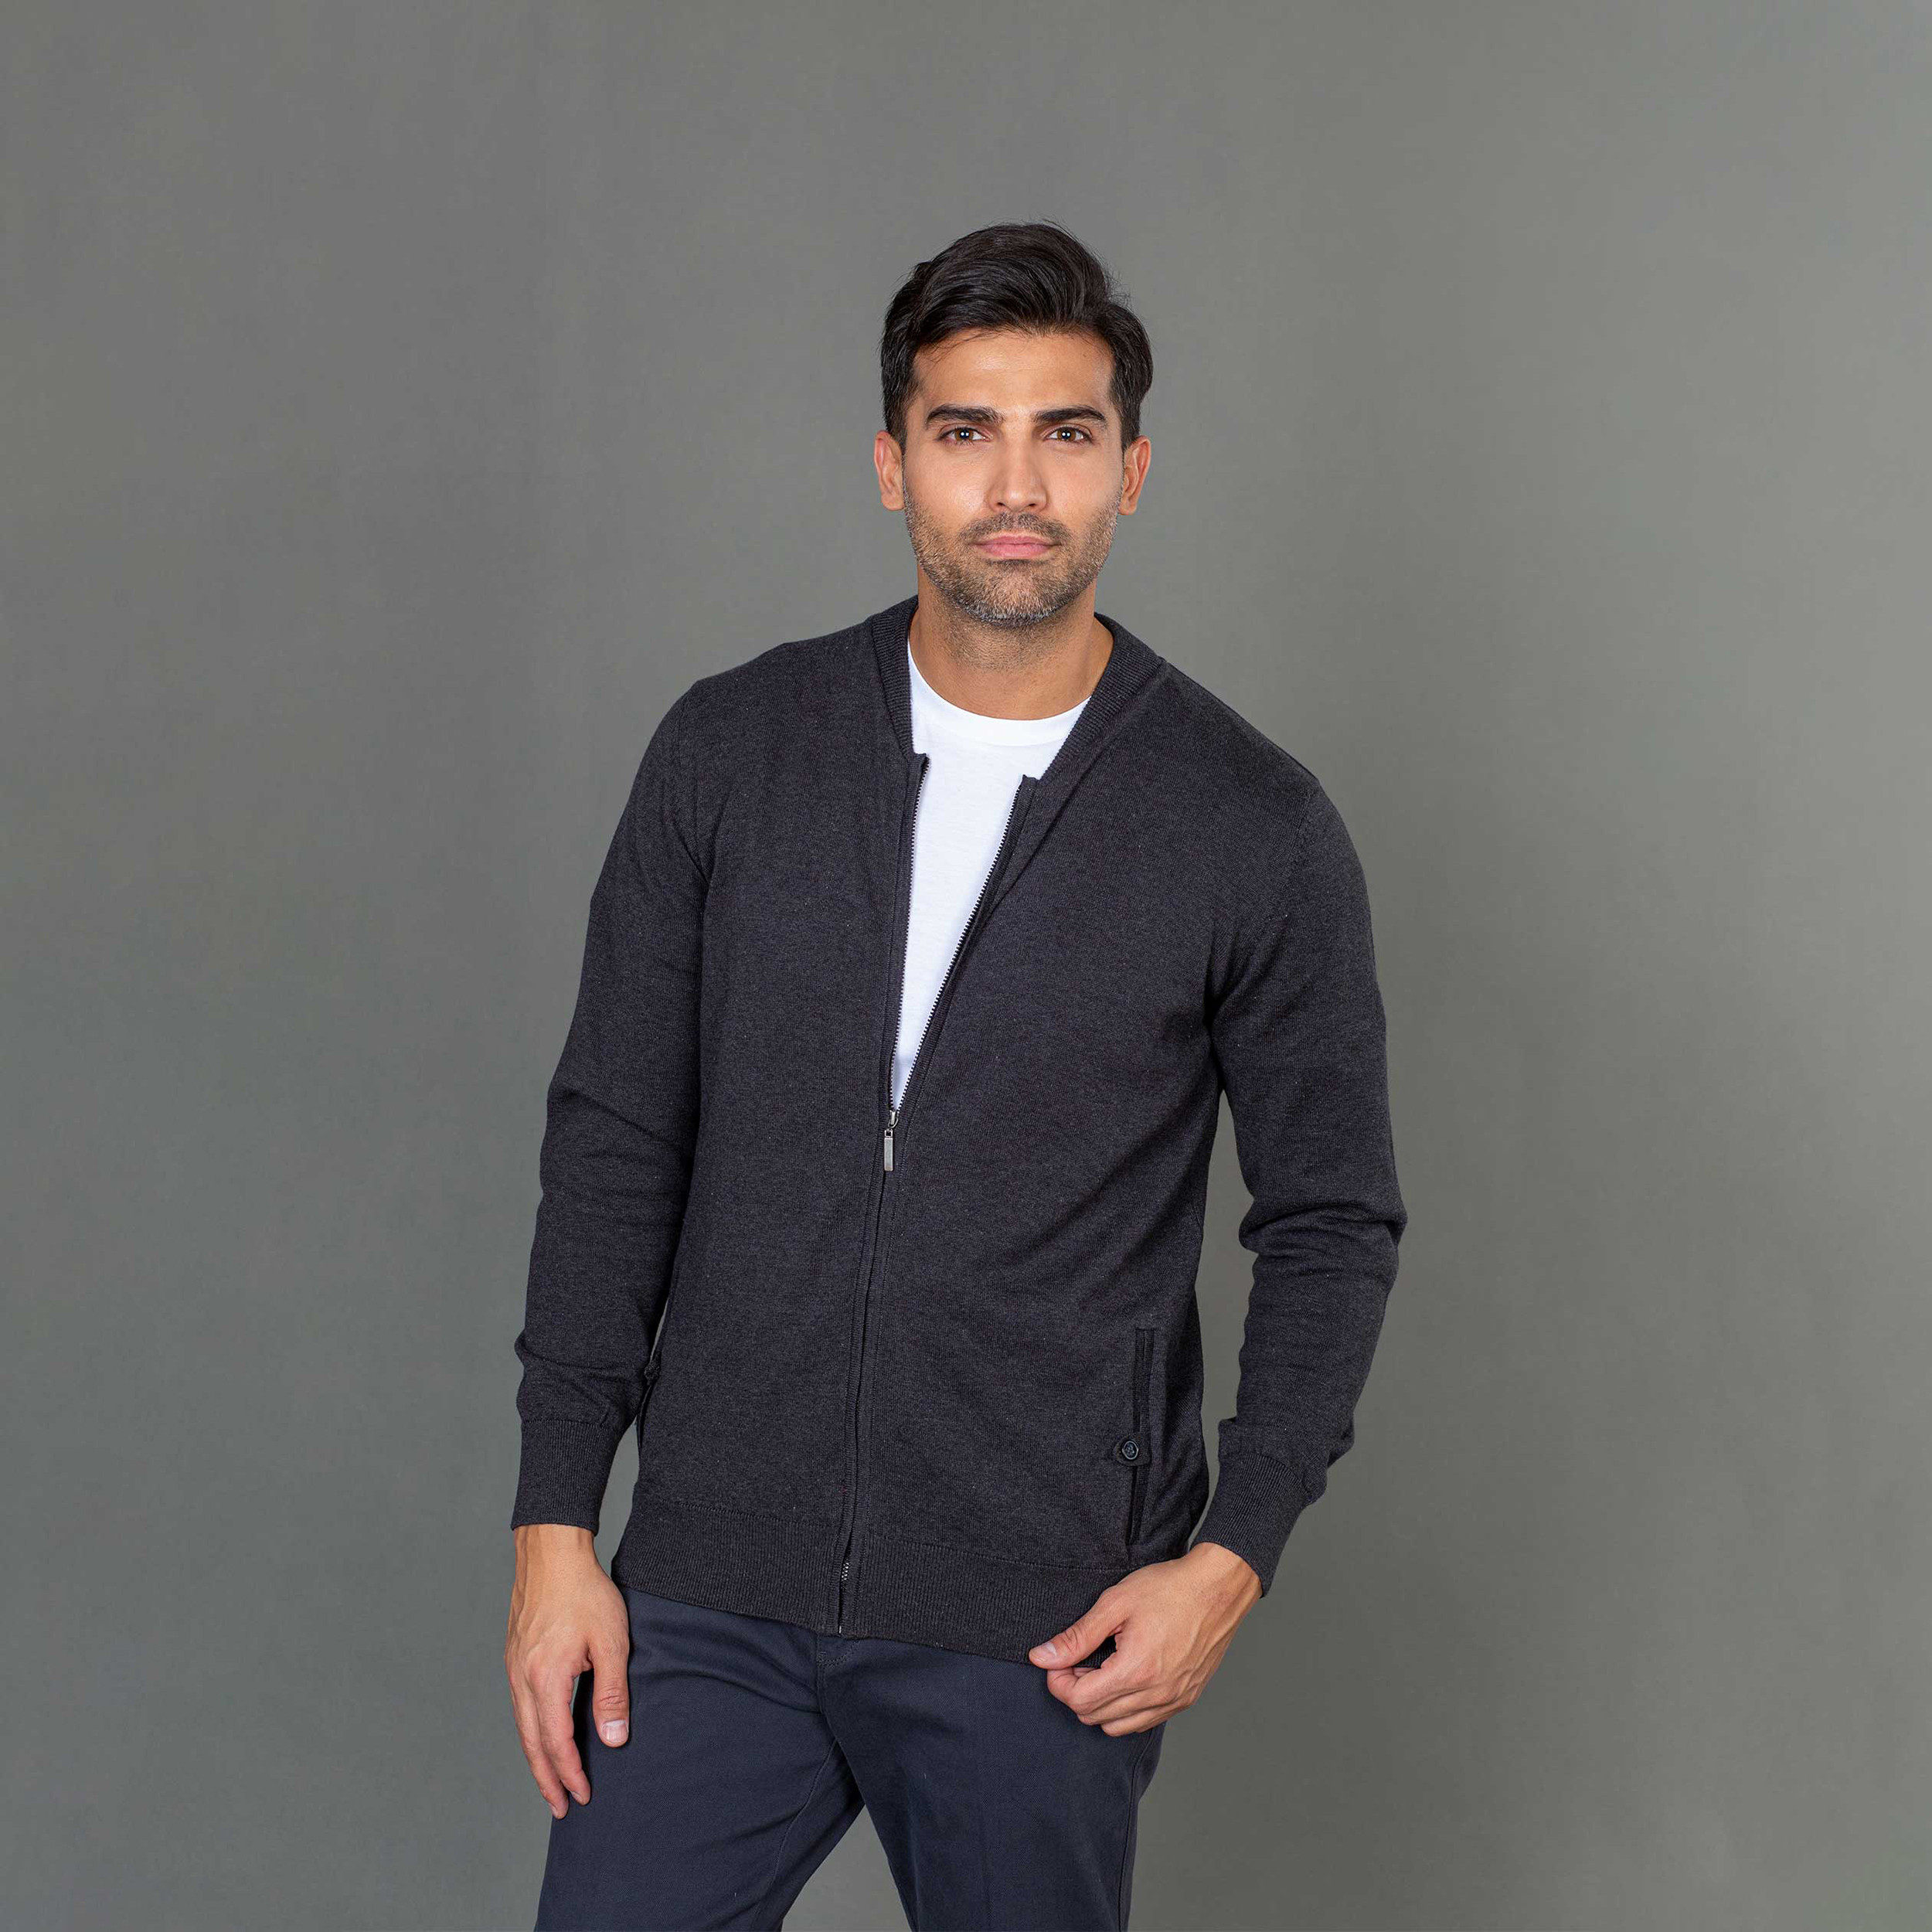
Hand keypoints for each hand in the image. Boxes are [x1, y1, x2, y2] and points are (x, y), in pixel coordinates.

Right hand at [505, 1524, 631, 1817]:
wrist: (551, 1553)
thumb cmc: (584, 1592)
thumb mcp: (610, 1641)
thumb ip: (612, 1694)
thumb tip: (613, 1741)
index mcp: (545, 1678)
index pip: (556, 1742)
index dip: (570, 1773)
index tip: (583, 1795)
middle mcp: (522, 1678)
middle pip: (531, 1743)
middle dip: (546, 1780)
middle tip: (560, 1808)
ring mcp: (513, 1667)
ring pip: (522, 1727)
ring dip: (537, 1758)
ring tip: (550, 1782)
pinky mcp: (513, 1657)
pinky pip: (520, 1706)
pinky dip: (530, 1731)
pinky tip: (540, 1736)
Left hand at [1026, 1542, 1262, 1733]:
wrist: (1218, 1588)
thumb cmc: (1169, 1589)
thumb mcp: (1115, 1604)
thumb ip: (1076, 1637)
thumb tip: (1041, 1657)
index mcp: (1135, 1671)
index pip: (1079, 1701)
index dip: (1058, 1682)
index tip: (1058, 1660)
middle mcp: (1156, 1695)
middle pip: (1094, 1717)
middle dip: (1076, 1691)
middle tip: (1078, 1660)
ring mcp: (1173, 1701)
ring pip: (1118, 1727)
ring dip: (1100, 1704)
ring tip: (1102, 1667)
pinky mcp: (1186, 1699)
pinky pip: (1144, 1722)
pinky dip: (1126, 1709)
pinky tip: (1126, 1677)